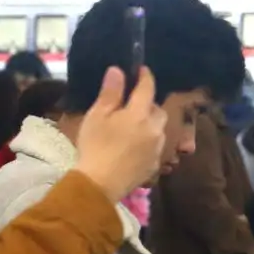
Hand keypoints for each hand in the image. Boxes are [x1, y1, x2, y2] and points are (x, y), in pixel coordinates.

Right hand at [74, 66, 166, 202]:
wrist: (99, 183)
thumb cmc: (95, 146)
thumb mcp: (97, 116)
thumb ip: (111, 92)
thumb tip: (118, 70)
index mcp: (140, 113)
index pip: (147, 88)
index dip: (145, 77)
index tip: (141, 70)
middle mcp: (155, 128)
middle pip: (157, 110)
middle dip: (147, 104)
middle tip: (131, 105)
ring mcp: (158, 147)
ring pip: (158, 128)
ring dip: (149, 124)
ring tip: (132, 127)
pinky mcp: (155, 164)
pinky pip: (155, 146)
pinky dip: (147, 142)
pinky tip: (133, 148)